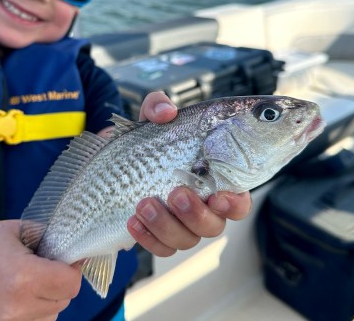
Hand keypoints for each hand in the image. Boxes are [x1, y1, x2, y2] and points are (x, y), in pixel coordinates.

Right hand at [0, 220, 81, 320]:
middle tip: (44, 268)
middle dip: (60, 283)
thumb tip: (79, 251)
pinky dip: (32, 313)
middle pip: (64, 301)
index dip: (72, 269)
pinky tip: (18, 297)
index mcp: (23, 276)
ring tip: (28, 283)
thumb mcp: (21, 230)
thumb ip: (52, 240)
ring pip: (51, 316)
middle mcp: (15, 305)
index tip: (65, 260)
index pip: (71, 283)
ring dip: (48, 301)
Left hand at [128, 92, 252, 256]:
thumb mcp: (151, 119)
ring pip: (186, 239)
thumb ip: (158, 106)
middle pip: (214, 226)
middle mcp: (203, 208)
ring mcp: (182, 225)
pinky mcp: (160, 237)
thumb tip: (165, 112)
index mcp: (213, 181)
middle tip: (176, 193)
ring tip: (144, 203)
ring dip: (166, 224)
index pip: (239, 201)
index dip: (235, 204)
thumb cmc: (148, 142)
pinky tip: (133, 220)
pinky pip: (161, 248)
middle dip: (195, 213)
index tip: (219, 196)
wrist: (115, 164)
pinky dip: (148, 238)